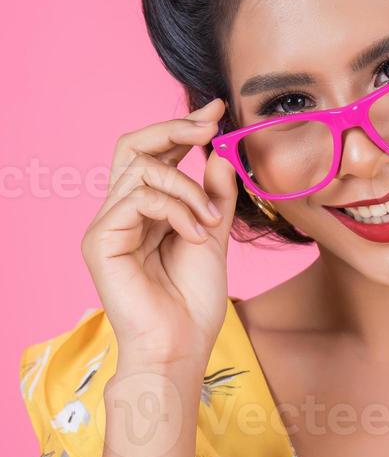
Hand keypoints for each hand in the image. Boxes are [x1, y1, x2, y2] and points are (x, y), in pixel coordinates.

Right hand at [81, 97, 235, 374]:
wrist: (181, 346)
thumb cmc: (193, 300)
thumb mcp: (213, 235)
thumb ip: (214, 195)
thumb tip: (219, 153)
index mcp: (145, 209)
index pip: (154, 152)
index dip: (183, 126)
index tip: (217, 110)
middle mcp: (120, 211)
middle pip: (134, 145)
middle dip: (175, 128)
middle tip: (211, 128)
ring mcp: (107, 225)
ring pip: (142, 169)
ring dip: (188, 189)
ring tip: (210, 223)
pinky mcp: (100, 240)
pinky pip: (139, 198)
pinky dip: (176, 209)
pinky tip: (195, 235)